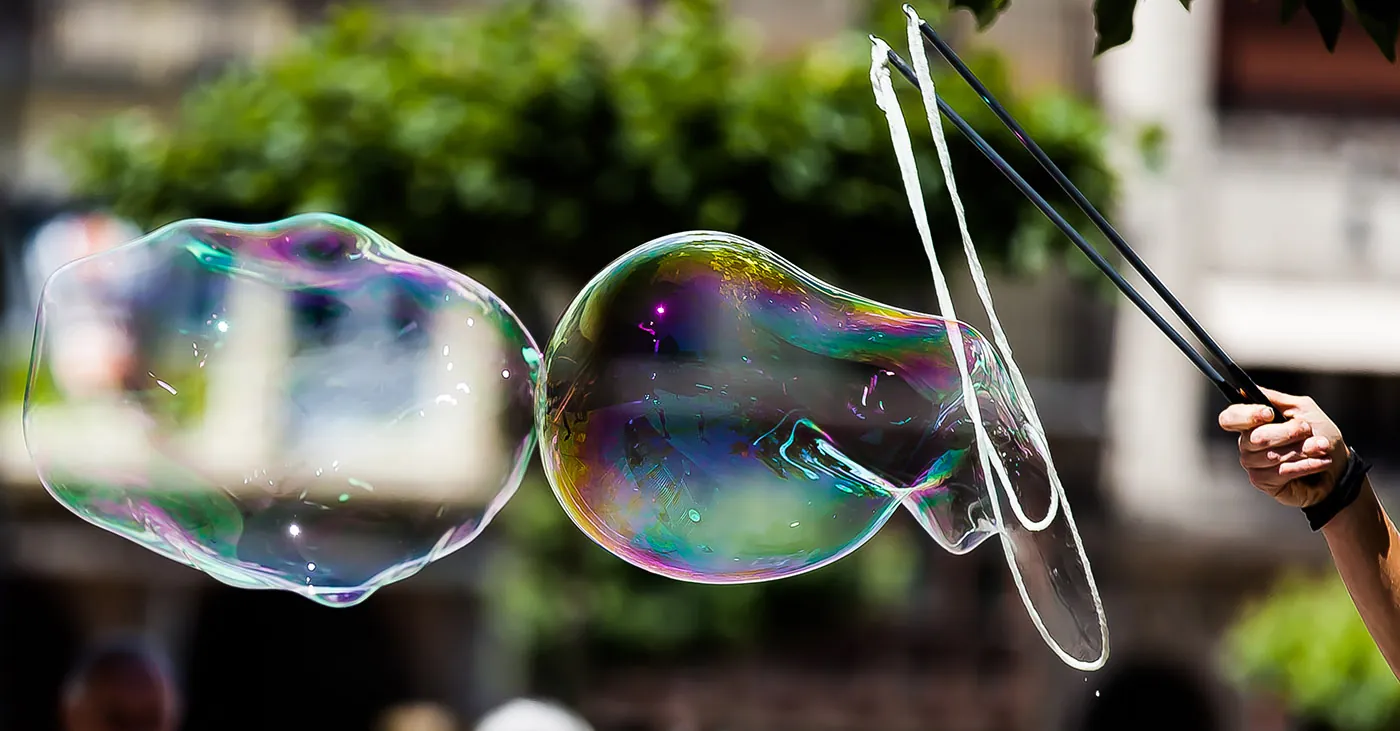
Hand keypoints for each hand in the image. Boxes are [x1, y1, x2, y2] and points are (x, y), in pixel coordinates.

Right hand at [1218, 388, 1348, 507]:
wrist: (1339, 467)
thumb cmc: (1319, 435)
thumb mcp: (1303, 409)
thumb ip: (1275, 399)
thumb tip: (1244, 390)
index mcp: (1252, 423)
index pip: (1230, 418)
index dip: (1247, 415)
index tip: (1269, 414)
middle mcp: (1247, 443)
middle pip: (1255, 437)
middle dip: (1289, 433)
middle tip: (1307, 430)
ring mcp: (1253, 464)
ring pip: (1271, 456)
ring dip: (1302, 450)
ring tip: (1320, 447)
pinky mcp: (1263, 482)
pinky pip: (1281, 471)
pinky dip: (1306, 465)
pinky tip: (1321, 462)